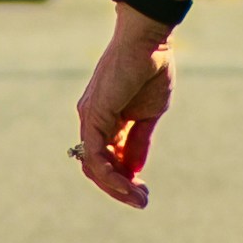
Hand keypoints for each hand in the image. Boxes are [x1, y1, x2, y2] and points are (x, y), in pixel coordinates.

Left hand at [73, 8, 175, 208]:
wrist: (148, 40)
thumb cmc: (152, 69)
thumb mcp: (148, 115)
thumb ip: (138, 141)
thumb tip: (134, 170)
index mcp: (106, 120)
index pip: (106, 160)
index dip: (122, 180)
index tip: (143, 193)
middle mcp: (92, 121)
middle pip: (96, 168)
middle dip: (118, 189)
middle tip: (141, 202)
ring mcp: (90, 118)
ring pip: (93, 166)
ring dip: (116, 187)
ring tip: (138, 197)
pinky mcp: (93, 115)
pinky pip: (95, 154)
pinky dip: (110, 173)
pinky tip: (127, 184)